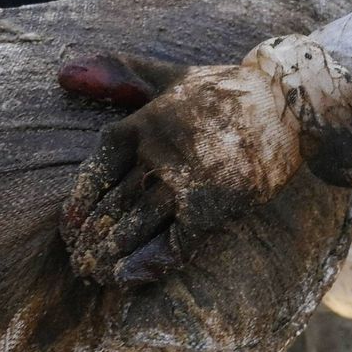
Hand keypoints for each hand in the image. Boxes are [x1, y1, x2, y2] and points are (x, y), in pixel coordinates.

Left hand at [59, 44, 338, 288]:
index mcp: (141, 124)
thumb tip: (61, 74)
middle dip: (90, 237)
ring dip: (111, 255)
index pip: (96, 170)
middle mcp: (157, 154)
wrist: (289, 104)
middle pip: (111, 204)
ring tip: (96, 273)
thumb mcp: (170, 76)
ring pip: (135, 226)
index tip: (70, 226)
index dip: (80, 203)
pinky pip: (174, 242)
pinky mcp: (213, 205)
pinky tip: (129, 277)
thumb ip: (121, 75)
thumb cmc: (228, 91)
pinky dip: (149, 263)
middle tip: (78, 262)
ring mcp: (185, 181)